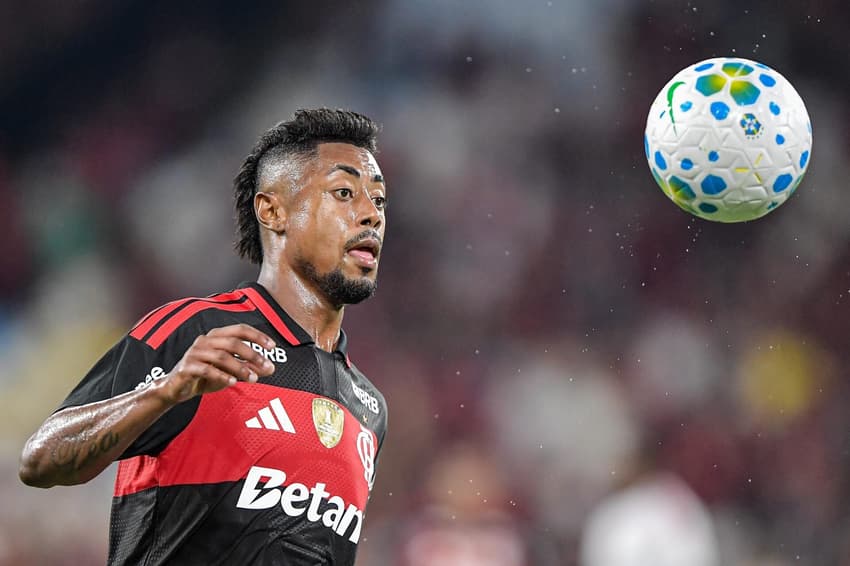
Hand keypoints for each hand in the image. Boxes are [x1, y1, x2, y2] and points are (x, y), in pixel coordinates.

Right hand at [157, 324, 276, 403]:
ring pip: (221, 356)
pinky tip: (232, 383)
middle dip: (252, 354)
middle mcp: (205, 340)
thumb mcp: (231, 371)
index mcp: (216, 336)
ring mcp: (194, 352)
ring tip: (253, 379)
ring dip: (240, 367)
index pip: (240, 329)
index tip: (273, 346)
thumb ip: (249, 368)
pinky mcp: (186, 367)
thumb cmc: (206, 375)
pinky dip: (221, 376)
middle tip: (267, 367)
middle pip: (232, 342)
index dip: (257, 336)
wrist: (177, 388)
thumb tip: (271, 368)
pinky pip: (206, 369)